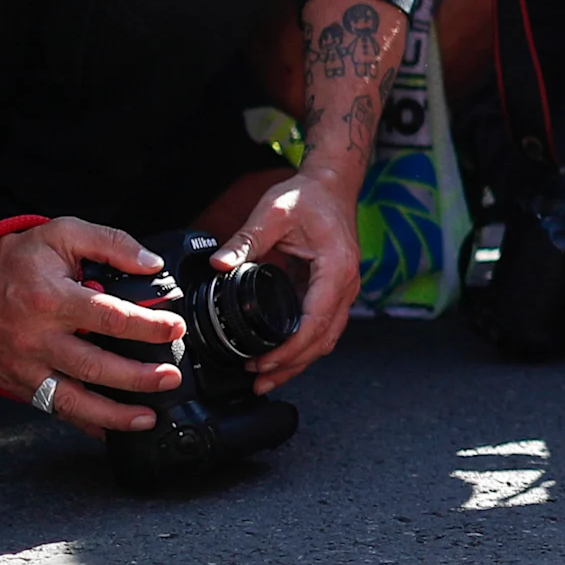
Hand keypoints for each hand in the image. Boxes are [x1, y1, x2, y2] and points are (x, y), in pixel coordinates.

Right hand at [0, 218, 186, 435]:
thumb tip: (151, 264)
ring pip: (72, 400)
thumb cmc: (11, 259)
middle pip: (96, 366)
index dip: (148, 326)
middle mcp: (36, 338)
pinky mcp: (15, 382)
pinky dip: (81, 422)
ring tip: (147, 417)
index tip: (174, 329)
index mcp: (52, 299)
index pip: (111, 318)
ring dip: (113, 414)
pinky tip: (108, 429)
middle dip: (139, 378)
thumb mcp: (62, 233)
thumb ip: (111, 243)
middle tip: (170, 378)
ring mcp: (23, 366)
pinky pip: (51, 409)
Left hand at [214, 172, 360, 391]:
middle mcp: (346, 284)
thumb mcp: (272, 212)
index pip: (316, 320)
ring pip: (326, 338)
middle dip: (292, 365)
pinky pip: (321, 327)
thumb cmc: (308, 196)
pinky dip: (302, 346)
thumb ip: (246, 239)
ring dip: (299, 361)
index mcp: (336, 268)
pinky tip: (279, 356)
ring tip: (265, 378)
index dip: (291, 349)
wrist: (332, 184)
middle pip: (324, 339)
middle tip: (257, 380)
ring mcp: (342, 290)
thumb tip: (218, 264)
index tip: (264, 362)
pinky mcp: (332, 291)